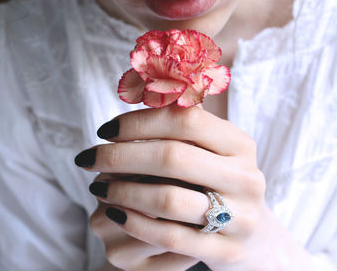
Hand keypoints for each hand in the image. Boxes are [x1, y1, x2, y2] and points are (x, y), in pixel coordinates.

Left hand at [78, 105, 313, 270]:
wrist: (248, 231)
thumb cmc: (216, 181)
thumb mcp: (211, 149)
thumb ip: (181, 122)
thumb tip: (139, 87)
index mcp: (240, 144)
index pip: (186, 119)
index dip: (139, 121)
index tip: (105, 129)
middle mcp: (246, 178)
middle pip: (173, 157)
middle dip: (120, 155)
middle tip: (88, 158)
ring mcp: (240, 217)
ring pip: (169, 200)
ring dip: (123, 190)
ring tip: (97, 186)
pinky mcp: (227, 250)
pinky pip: (171, 238)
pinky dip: (136, 223)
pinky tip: (115, 213)